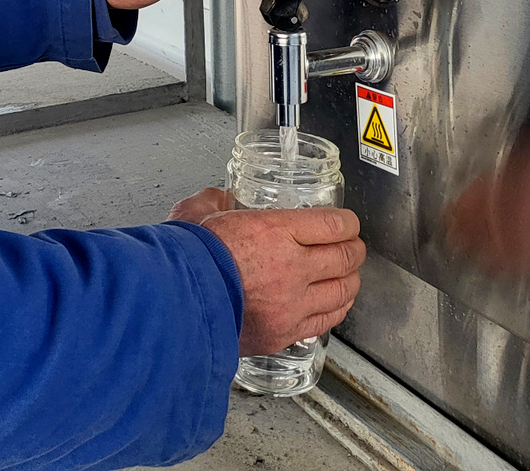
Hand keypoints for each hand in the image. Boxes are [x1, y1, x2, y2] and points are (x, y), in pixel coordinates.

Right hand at [169, 190, 365, 355]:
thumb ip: (213, 201)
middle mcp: (292, 267)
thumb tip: (220, 198)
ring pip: (342, 290)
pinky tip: (336, 304)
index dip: (348, 223)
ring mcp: (292, 303)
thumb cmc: (185, 261)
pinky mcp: (285, 332)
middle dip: (354, 250)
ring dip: (350, 280)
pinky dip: (337, 309)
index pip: (333, 224)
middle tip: (353, 247)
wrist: (175, 304)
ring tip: (348, 275)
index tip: (348, 223)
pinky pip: (327, 320)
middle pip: (345, 256)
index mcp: (275, 231)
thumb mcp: (196, 214)